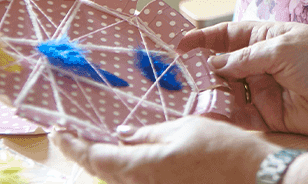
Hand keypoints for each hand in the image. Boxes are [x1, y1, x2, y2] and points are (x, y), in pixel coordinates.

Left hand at [51, 116, 307, 183]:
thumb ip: (149, 133)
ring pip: (118, 177)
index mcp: (142, 166)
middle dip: (83, 153)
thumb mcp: (184, 128)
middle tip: (70, 135)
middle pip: (102, 172)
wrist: (252, 175)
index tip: (56, 131)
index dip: (72, 145)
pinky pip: (136, 180)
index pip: (95, 157)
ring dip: (103, 161)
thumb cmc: (221, 148)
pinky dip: (124, 167)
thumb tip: (124, 135)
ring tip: (95, 141)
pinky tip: (128, 153)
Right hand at [178, 21, 307, 146]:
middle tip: (176, 78)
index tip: (178, 44)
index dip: (203, 38)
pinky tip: (207, 116)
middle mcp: (260, 63)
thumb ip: (247, 57)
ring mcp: (262, 90)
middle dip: (199, 71)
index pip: (227, 35)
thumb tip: (214, 65)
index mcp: (266, 37)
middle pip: (221, 66)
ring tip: (188, 97)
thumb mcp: (283, 50)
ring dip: (208, 95)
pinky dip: (222, 116)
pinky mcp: (266, 116)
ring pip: (226, 92)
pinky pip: (239, 116)